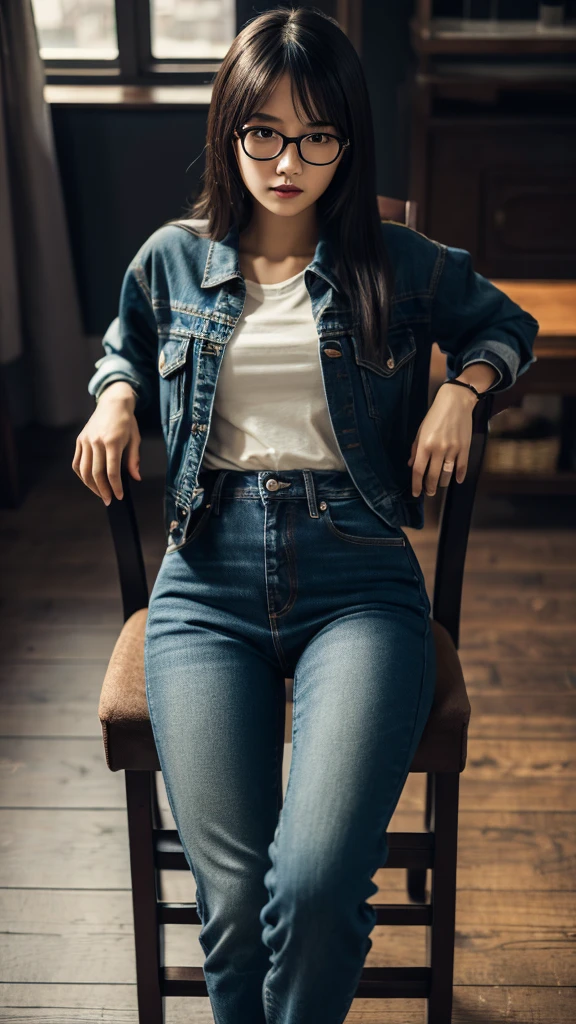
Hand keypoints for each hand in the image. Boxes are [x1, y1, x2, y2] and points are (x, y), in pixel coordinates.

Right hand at [72, 382, 140, 504]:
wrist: (113, 403)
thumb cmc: (127, 422)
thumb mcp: (135, 439)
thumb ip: (133, 459)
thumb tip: (135, 478)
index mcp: (112, 442)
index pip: (112, 471)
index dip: (115, 487)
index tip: (119, 496)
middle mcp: (96, 442)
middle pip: (96, 473)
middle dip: (103, 490)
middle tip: (109, 500)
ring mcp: (85, 441)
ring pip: (83, 470)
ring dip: (91, 485)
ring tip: (100, 494)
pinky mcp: (80, 440)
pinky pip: (76, 462)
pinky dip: (81, 475)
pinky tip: (88, 482)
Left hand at [407, 383, 476, 496]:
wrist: (455, 402)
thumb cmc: (435, 415)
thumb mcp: (420, 431)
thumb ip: (415, 449)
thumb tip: (411, 464)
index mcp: (425, 445)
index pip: (418, 470)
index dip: (416, 484)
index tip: (416, 493)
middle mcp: (438, 449)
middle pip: (432, 476)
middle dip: (429, 488)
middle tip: (428, 493)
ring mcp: (453, 449)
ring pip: (447, 474)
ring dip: (442, 483)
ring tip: (439, 485)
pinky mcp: (465, 448)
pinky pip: (462, 467)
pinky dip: (459, 476)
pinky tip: (456, 480)